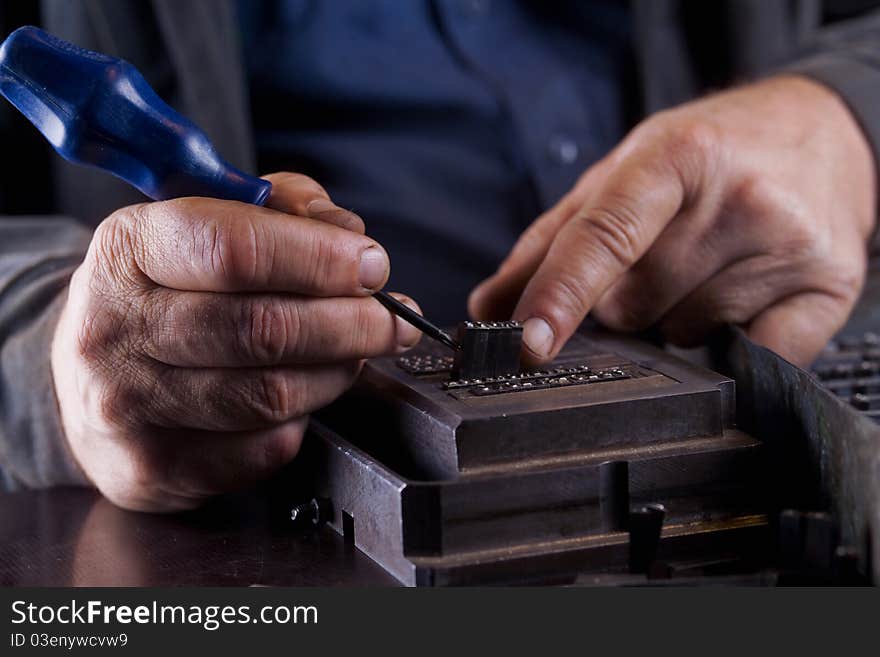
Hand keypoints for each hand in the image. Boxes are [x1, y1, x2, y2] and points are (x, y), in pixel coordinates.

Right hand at [51, 172, 420, 510]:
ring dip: (338, 372)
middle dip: (352, 323)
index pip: (234, 249)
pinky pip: (264, 448)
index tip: (371, 266)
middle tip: (392, 319)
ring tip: (358, 352)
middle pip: (263, 329)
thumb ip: (283, 208)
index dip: (320, 258)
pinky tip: (304, 395)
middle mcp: (115, 328)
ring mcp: (129, 406)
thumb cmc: (167, 292)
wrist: (91, 378)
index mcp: (129, 250)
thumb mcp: (209, 222)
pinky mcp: (154, 467)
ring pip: (272, 394)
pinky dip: (304, 419)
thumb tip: (349, 234)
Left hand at [470, 77, 876, 366]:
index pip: (605, 236)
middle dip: (626, 301)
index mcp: (676, 156)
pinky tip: (741, 299)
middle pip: (634, 307)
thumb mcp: (623, 172)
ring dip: (676, 320)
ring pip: (682, 337)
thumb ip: (550, 241)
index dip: (561, 294)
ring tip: (708, 267)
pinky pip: (749, 359)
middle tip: (662, 257)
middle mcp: (738, 197)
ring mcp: (788, 245)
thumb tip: (489, 308)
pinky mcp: (830, 288)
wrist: (821, 133)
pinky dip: (728, 345)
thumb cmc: (708, 154)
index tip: (530, 341)